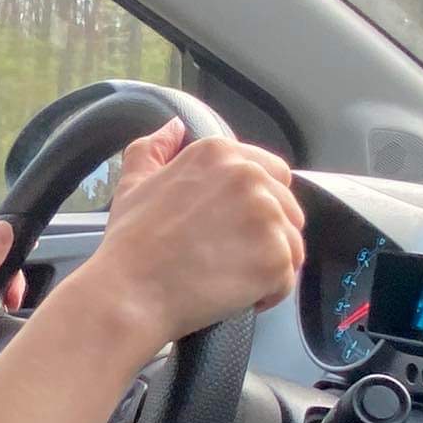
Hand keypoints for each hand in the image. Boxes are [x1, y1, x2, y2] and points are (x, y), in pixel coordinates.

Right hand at [73, 117, 304, 348]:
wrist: (130, 293)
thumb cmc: (130, 244)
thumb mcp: (133, 183)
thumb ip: (154, 148)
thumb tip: (174, 126)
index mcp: (219, 153)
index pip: (271, 172)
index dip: (256, 206)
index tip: (232, 228)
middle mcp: (248, 176)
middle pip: (287, 209)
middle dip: (266, 236)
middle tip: (227, 258)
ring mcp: (266, 216)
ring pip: (291, 245)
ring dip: (268, 266)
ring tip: (229, 280)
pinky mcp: (275, 257)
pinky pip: (286, 280)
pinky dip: (266, 294)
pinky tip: (235, 297)